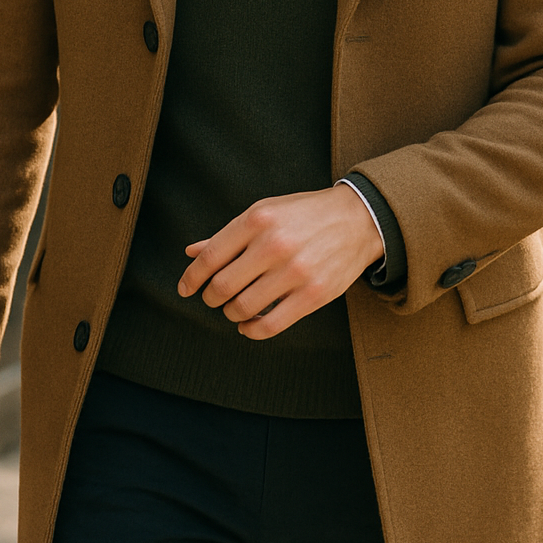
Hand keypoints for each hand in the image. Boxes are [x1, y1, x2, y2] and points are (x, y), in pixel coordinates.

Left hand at [177, 186, 383, 339]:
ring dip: (231, 313)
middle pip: (222, 286)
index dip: (191, 278)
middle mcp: (274, 244)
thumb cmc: (304, 215)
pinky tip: (248, 324)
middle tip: (213, 299)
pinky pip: (270, 325)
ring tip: (235, 308)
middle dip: (210, 298)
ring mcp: (295, 271)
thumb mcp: (264, 212)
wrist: (357, 219)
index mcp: (257, 219)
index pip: (210, 257)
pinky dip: (251, 330)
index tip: (185, 289)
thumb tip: (190, 252)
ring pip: (243, 308)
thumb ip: (228, 235)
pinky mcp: (313, 295)